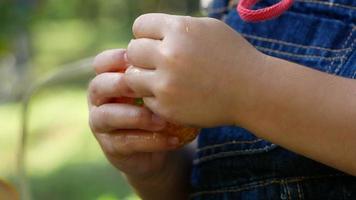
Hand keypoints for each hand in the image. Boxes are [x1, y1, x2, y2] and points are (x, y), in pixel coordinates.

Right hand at [88, 49, 182, 180]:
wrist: (157, 146)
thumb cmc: (157, 108)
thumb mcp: (156, 89)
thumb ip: (155, 74)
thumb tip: (174, 55)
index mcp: (108, 81)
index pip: (101, 63)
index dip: (115, 59)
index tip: (139, 59)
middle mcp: (99, 101)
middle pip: (98, 86)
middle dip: (120, 84)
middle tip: (146, 87)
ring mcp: (101, 125)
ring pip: (107, 116)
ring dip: (136, 117)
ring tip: (163, 121)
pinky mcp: (111, 148)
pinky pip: (126, 142)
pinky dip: (151, 141)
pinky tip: (173, 140)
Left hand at [124, 13, 265, 126]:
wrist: (252, 91)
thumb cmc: (232, 56)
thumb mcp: (208, 28)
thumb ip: (177, 26)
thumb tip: (149, 31)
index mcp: (179, 30)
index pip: (139, 26)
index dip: (146, 34)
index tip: (156, 42)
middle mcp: (169, 55)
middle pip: (133, 50)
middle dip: (143, 55)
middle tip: (157, 63)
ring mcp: (166, 84)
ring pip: (132, 76)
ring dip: (143, 77)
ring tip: (162, 78)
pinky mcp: (167, 107)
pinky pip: (145, 98)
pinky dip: (155, 97)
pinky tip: (174, 95)